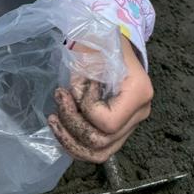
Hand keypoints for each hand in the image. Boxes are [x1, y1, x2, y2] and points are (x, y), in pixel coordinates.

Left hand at [48, 35, 152, 161]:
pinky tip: (60, 127)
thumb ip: (85, 67)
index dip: (85, 108)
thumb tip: (73, 92)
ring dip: (70, 141)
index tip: (77, 84)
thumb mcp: (92, 43)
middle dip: (72, 123)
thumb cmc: (101, 39)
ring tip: (53, 120)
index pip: (108, 122)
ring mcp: (131, 124)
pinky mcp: (119, 129)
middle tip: (59, 97)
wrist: (111, 41)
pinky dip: (75, 143)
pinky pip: (98, 149)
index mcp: (138, 92)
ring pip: (100, 154)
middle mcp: (139, 113)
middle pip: (102, 142)